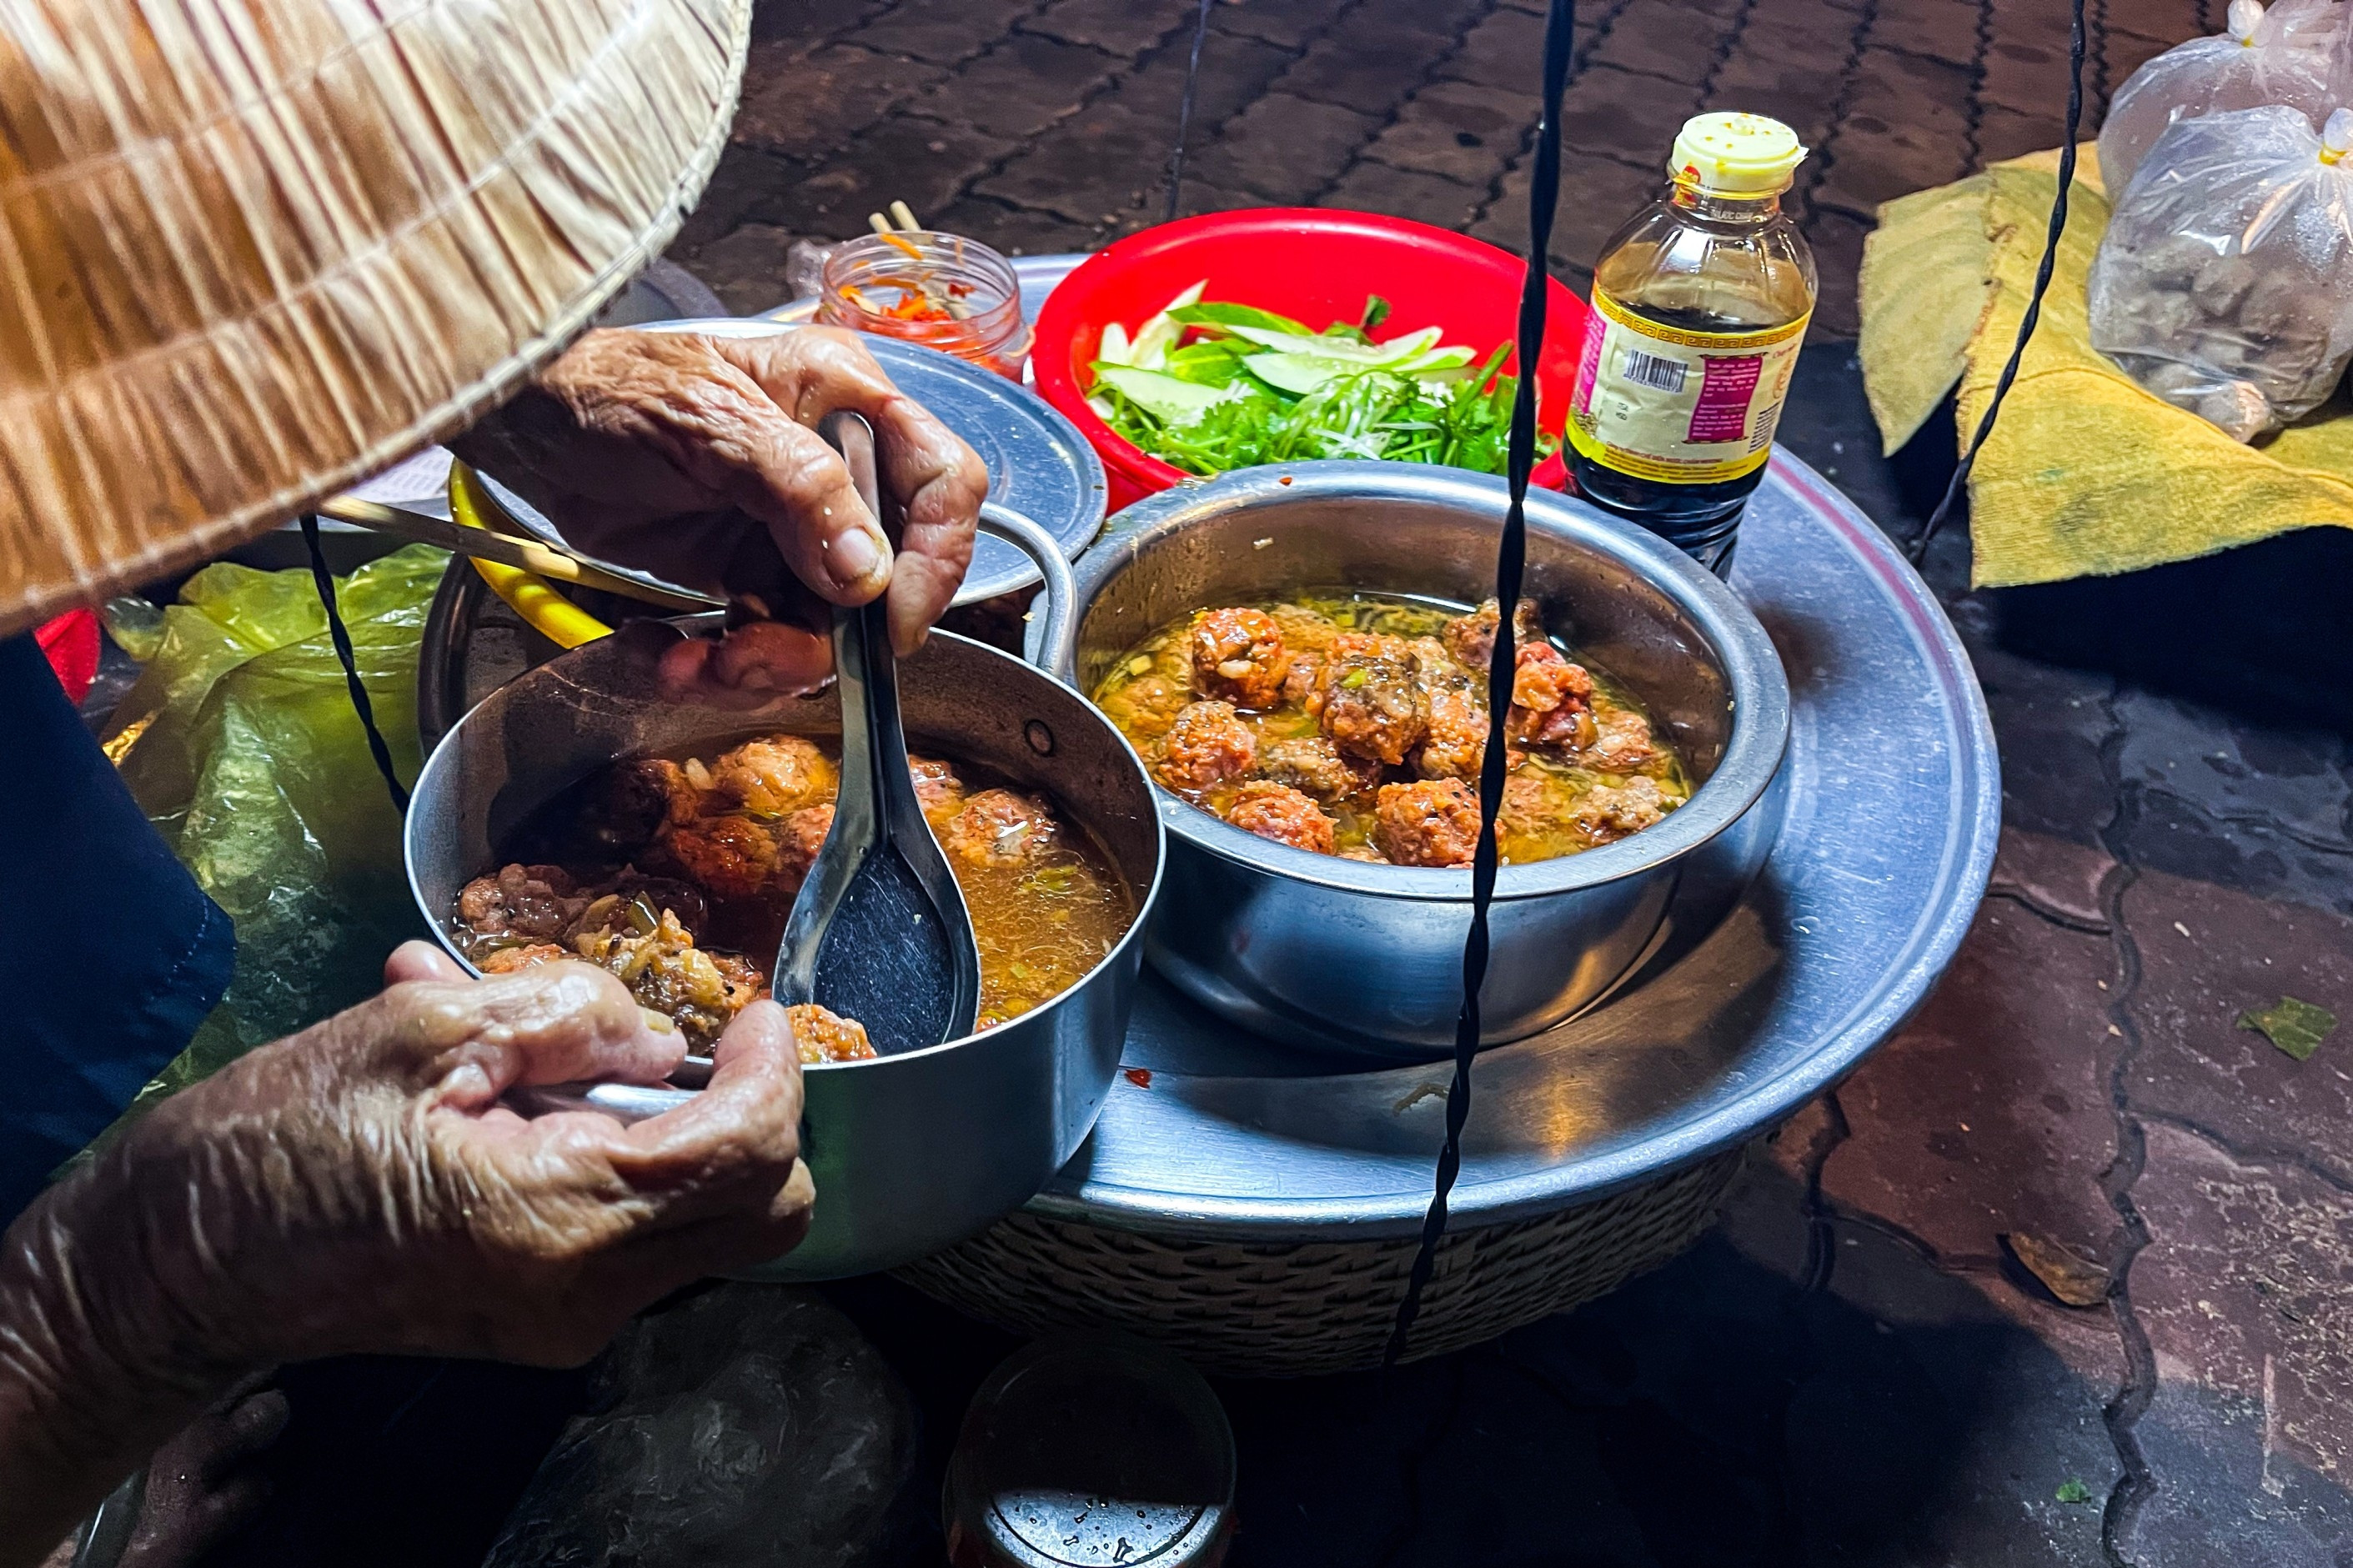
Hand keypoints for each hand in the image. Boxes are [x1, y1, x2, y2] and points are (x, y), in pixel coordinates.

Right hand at [0, 945, 810, 1560]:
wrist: (175, 1270)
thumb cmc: (273, 1146)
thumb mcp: (416, 1032)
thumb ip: (560, 1015)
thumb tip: (652, 1029)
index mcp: (561, 1222)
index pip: (748, 1154)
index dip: (774, 1073)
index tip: (755, 1014)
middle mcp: (584, 1294)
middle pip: (760, 1212)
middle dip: (750, 1115)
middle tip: (691, 1046)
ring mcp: (565, 1321)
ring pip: (705, 1224)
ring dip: (668, 1130)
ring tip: (550, 1060)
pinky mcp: (540, 1320)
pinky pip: (635, 1238)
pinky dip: (616, 1162)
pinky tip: (518, 1100)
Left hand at [450, 327, 988, 697]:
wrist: (526, 426)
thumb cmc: (612, 389)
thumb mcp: (707, 423)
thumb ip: (799, 488)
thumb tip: (867, 574)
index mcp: (850, 404)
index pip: (945, 484)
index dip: (934, 561)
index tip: (886, 624)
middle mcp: (838, 472)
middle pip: (887, 583)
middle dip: (821, 639)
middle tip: (752, 656)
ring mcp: (794, 532)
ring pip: (823, 633)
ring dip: (757, 666)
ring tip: (687, 662)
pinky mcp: (747, 578)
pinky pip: (762, 646)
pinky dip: (713, 667)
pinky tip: (664, 654)